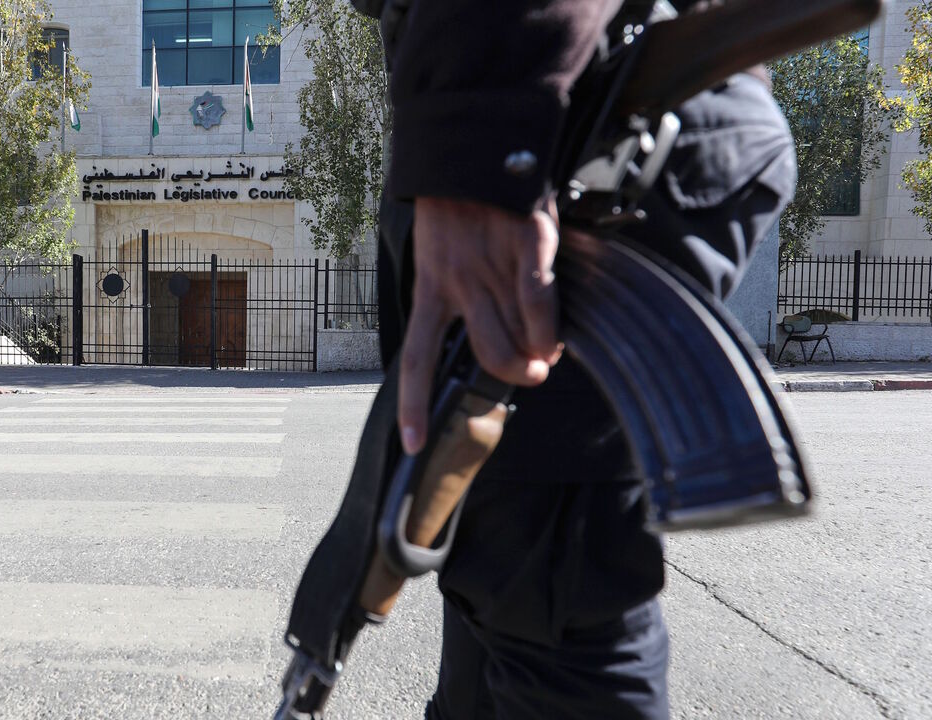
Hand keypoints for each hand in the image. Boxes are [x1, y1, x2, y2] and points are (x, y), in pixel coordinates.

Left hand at [398, 197, 561, 454]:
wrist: (478, 148)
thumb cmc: (463, 209)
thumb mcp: (441, 255)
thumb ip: (458, 298)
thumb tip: (495, 343)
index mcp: (429, 288)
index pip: (415, 358)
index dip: (414, 405)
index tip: (414, 445)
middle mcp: (457, 284)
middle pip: (488, 354)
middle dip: (514, 373)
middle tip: (530, 371)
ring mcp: (491, 266)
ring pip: (517, 335)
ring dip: (537, 354)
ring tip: (546, 350)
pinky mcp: (526, 245)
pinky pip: (542, 301)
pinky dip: (551, 326)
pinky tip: (555, 335)